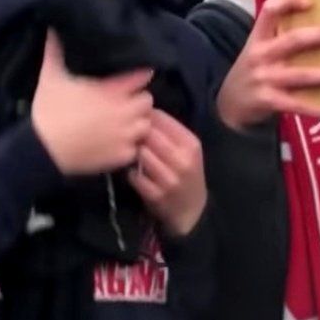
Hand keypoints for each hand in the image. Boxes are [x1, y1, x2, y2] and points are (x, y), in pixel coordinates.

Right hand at [31, 32, 153, 176]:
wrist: (42, 151)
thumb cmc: (48, 111)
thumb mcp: (51, 76)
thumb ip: (55, 50)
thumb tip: (53, 27)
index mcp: (112, 90)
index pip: (143, 77)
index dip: (139, 75)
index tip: (133, 77)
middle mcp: (124, 112)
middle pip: (147, 101)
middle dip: (138, 100)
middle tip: (125, 101)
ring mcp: (125, 136)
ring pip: (145, 125)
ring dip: (137, 122)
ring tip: (124, 122)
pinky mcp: (121, 156)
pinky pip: (135, 148)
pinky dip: (128, 146)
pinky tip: (116, 142)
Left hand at [129, 109, 205, 237]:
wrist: (191, 210)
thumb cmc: (186, 174)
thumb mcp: (187, 150)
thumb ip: (169, 131)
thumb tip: (143, 109)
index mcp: (191, 144)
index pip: (161, 118)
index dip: (144, 116)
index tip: (136, 119)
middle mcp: (183, 160)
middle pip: (148, 134)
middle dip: (136, 133)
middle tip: (128, 135)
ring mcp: (169, 179)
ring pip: (140, 153)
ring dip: (131, 152)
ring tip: (129, 153)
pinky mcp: (156, 195)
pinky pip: (134, 175)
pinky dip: (130, 172)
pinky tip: (132, 171)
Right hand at [215, 0, 319, 128]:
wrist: (228, 105)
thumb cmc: (251, 72)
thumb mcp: (257, 50)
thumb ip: (278, 38)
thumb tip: (318, 25)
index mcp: (258, 38)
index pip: (269, 11)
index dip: (288, 2)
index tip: (310, 2)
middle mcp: (260, 55)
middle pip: (292, 40)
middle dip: (319, 36)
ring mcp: (264, 79)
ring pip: (301, 75)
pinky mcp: (268, 101)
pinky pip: (296, 104)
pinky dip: (315, 108)